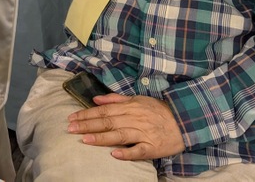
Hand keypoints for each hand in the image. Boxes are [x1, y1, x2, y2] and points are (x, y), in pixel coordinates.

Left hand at [67, 94, 185, 160]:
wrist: (184, 121)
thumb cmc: (157, 110)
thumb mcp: (137, 99)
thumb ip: (115, 99)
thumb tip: (95, 99)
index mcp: (130, 107)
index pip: (103, 110)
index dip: (87, 114)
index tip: (72, 118)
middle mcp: (134, 119)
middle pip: (107, 122)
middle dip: (88, 125)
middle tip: (70, 128)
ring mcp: (143, 134)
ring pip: (119, 135)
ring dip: (101, 138)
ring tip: (85, 140)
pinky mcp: (152, 148)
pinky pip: (138, 151)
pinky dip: (127, 153)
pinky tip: (114, 155)